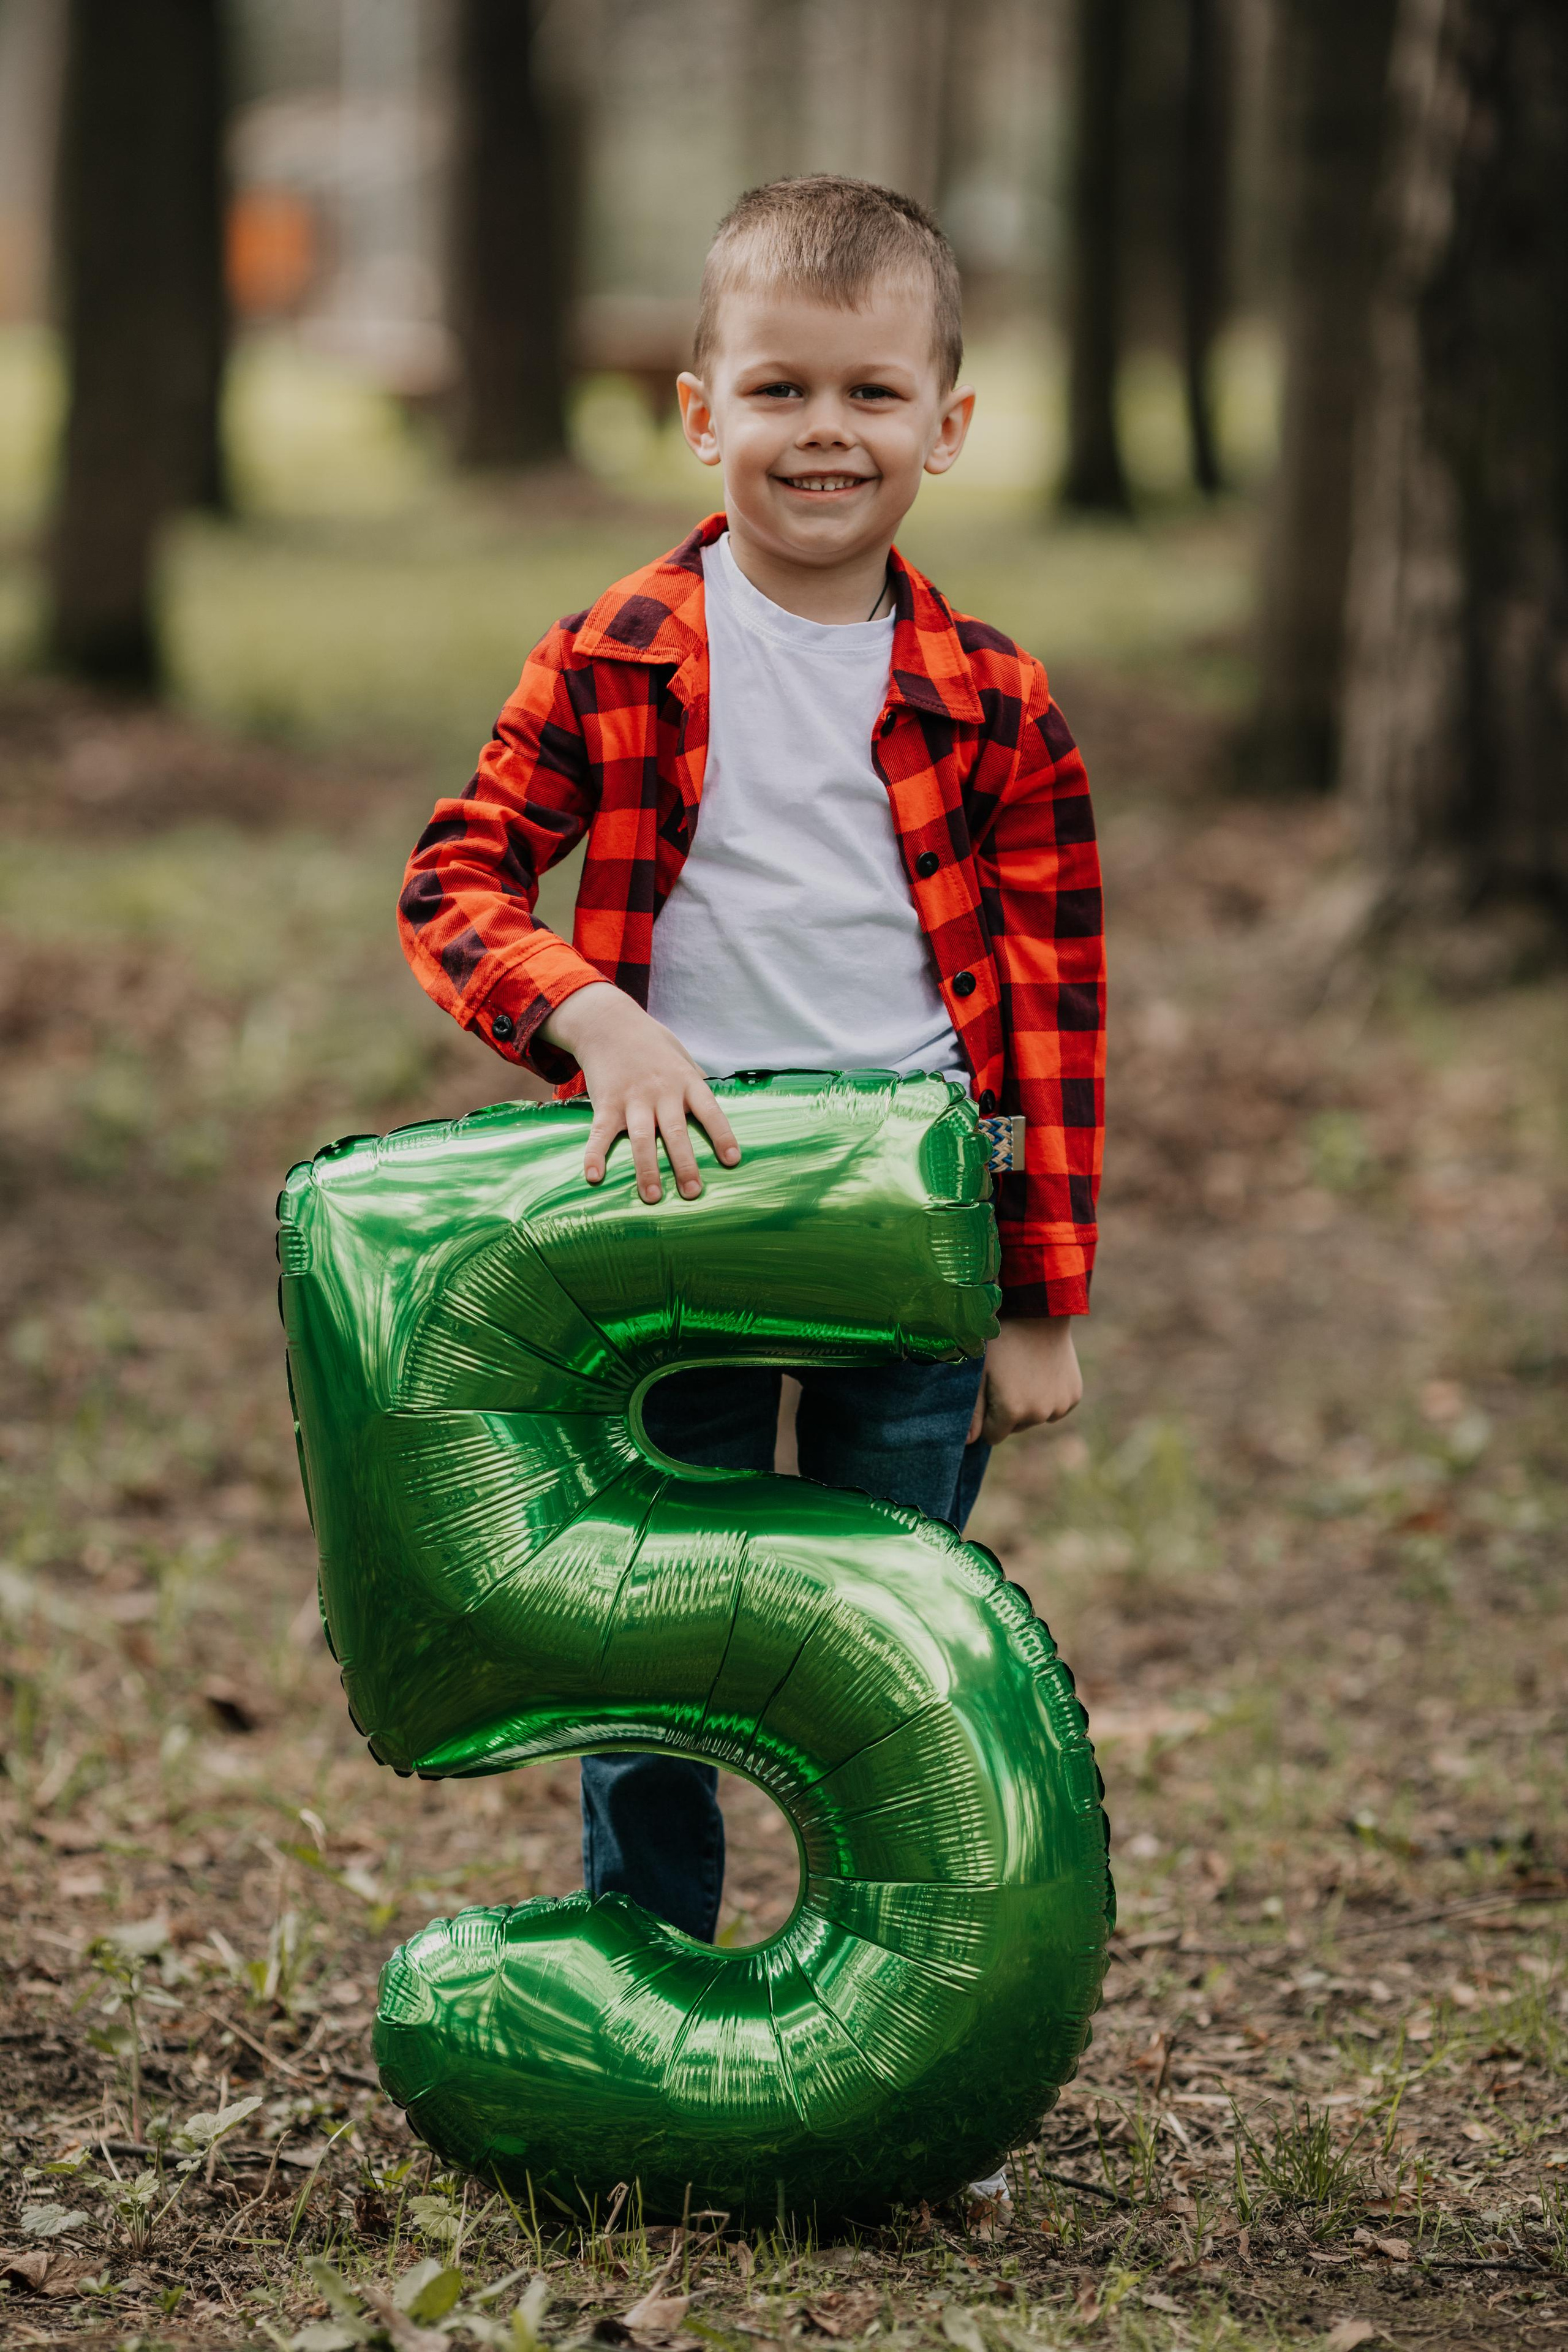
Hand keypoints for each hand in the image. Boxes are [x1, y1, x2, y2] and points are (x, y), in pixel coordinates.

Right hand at [538, 983, 741, 1203]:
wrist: (609, 1023)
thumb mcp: (682, 1057)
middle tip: (692, 1193)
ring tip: (651, 1197)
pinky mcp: (606, 1103)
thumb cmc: (651, 1044)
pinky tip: (594, 1176)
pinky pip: (601, 1133)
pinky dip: (595, 1155)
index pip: (710, 1110)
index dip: (722, 1135)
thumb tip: (719, 1108)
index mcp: (686, 1081)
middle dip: (685, 1164)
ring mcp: (632, 1098)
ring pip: (642, 1138)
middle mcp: (662, 1092)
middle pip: (675, 1132)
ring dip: (646, 1169)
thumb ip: (697, 1084)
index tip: (732, 1161)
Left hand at [968, 1317, 1081, 1445]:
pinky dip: (1049, 1396)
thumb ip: (973, 1411)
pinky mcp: (1074, 1396)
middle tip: (1007, 1379)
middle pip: (1015, 1428)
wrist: (1040, 1314)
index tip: (988, 1394)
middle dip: (1009, 1412)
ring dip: (1030, 1404)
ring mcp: (1059, 1406)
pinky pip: (1056, 1406)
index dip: (987, 1418)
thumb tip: (967, 1442)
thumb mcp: (980, 1373)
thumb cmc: (1002, 1342)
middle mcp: (1039, 1415)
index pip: (992, 1436)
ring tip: (1025, 1373)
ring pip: (1036, 1418)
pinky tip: (1043, 1372)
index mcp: (1012, 1412)